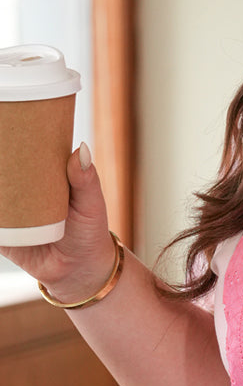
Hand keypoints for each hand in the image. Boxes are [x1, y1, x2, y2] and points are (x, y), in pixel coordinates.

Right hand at [0, 144, 117, 301]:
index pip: (20, 149)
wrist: (80, 271)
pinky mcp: (0, 234)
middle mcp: (20, 189)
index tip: (2, 114)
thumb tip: (80, 147)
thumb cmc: (90, 232)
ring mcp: (8, 211)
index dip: (8, 133)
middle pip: (0, 166)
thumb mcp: (91, 203)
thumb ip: (85, 178)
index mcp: (41, 175)